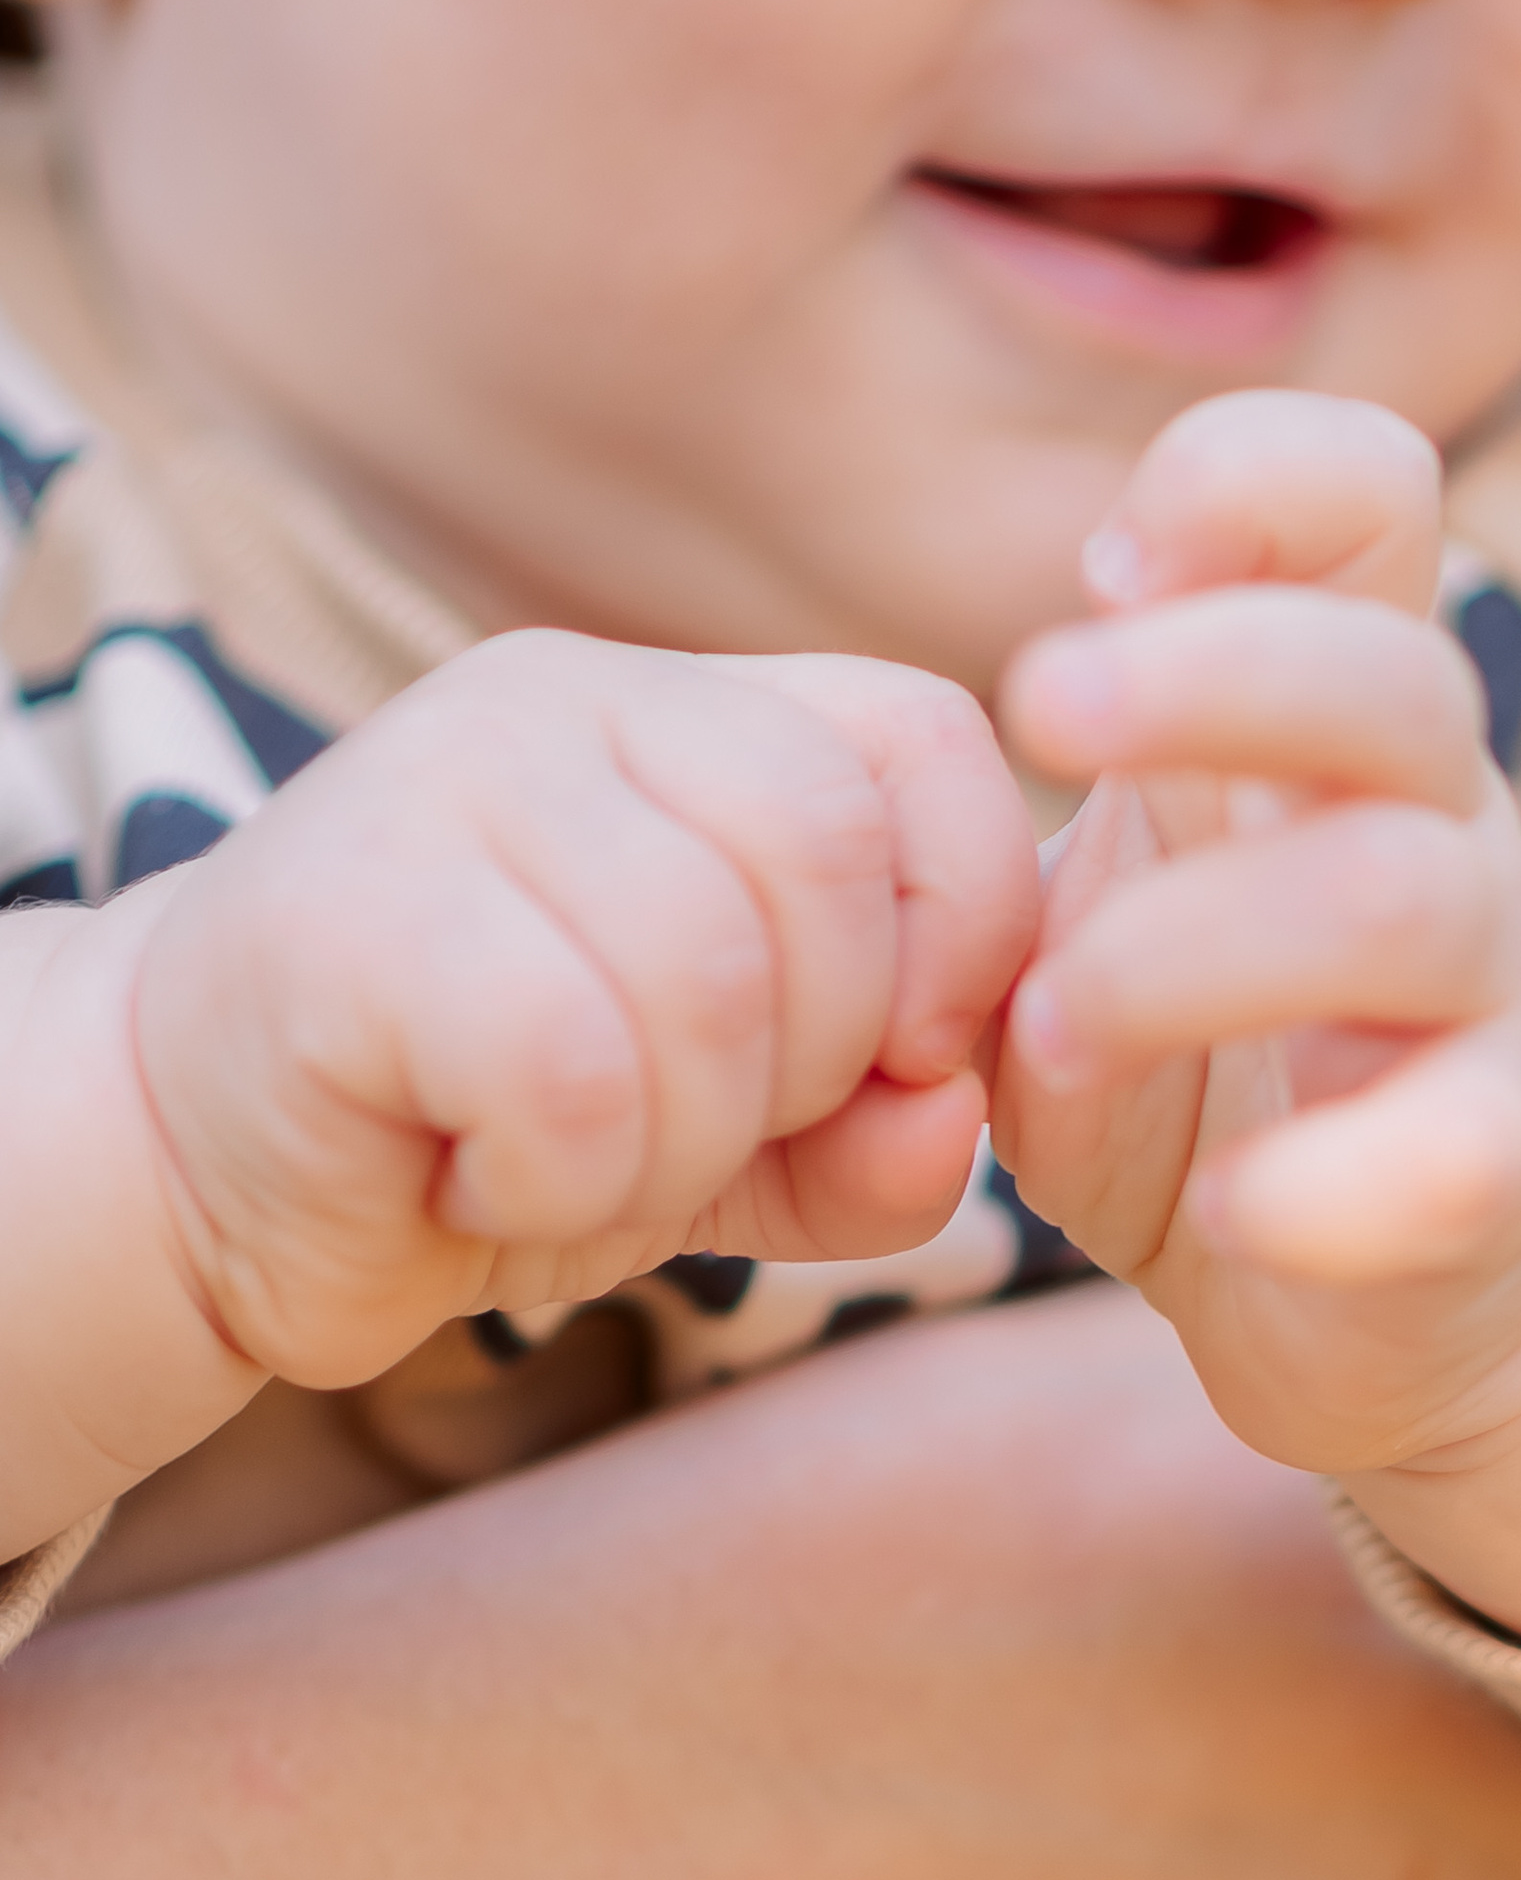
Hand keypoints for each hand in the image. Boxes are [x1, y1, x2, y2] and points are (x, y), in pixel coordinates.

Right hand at [122, 630, 1037, 1392]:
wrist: (196, 1176)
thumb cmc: (487, 1131)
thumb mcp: (732, 1140)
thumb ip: (874, 1135)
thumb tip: (950, 1113)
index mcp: (683, 711)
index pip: (923, 738)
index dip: (965, 921)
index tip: (896, 1060)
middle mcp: (565, 699)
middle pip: (827, 856)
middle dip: (815, 1062)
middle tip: (684, 1131)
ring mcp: (445, 780)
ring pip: (708, 976)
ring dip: (674, 1144)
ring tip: (567, 1160)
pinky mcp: (353, 910)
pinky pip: (572, 1069)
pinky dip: (562, 1181)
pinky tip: (477, 1175)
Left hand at [995, 392, 1520, 1667]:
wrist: (1377, 1285)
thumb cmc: (1192, 1057)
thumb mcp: (1073, 908)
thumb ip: (973, 835)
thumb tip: (862, 800)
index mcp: (1327, 716)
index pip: (1368, 491)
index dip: (1250, 479)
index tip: (1099, 575)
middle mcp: (1440, 822)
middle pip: (1395, 675)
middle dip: (1206, 670)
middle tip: (1034, 709)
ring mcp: (1494, 998)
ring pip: (1408, 896)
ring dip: (1193, 948)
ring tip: (1051, 1029)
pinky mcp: (1505, 1173)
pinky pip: (1460, 1152)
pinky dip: (1325, 1185)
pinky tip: (1222, 1214)